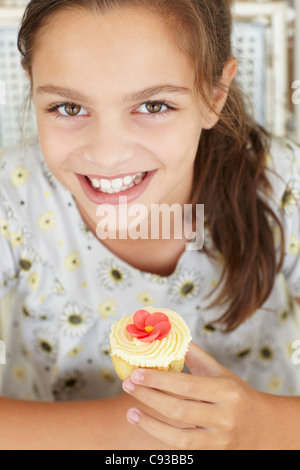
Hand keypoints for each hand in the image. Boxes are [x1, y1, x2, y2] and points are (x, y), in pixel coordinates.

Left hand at [122, 342, 270, 449]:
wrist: (261, 426)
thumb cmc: (235, 393)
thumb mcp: (220, 371)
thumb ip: (195, 355)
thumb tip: (170, 334)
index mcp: (226, 390)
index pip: (186, 385)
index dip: (158, 380)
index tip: (136, 373)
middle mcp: (225, 416)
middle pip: (179, 409)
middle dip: (149, 397)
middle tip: (127, 385)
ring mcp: (219, 439)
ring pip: (178, 434)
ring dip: (150, 423)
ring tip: (130, 410)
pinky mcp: (212, 453)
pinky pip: (182, 446)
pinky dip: (160, 435)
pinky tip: (145, 424)